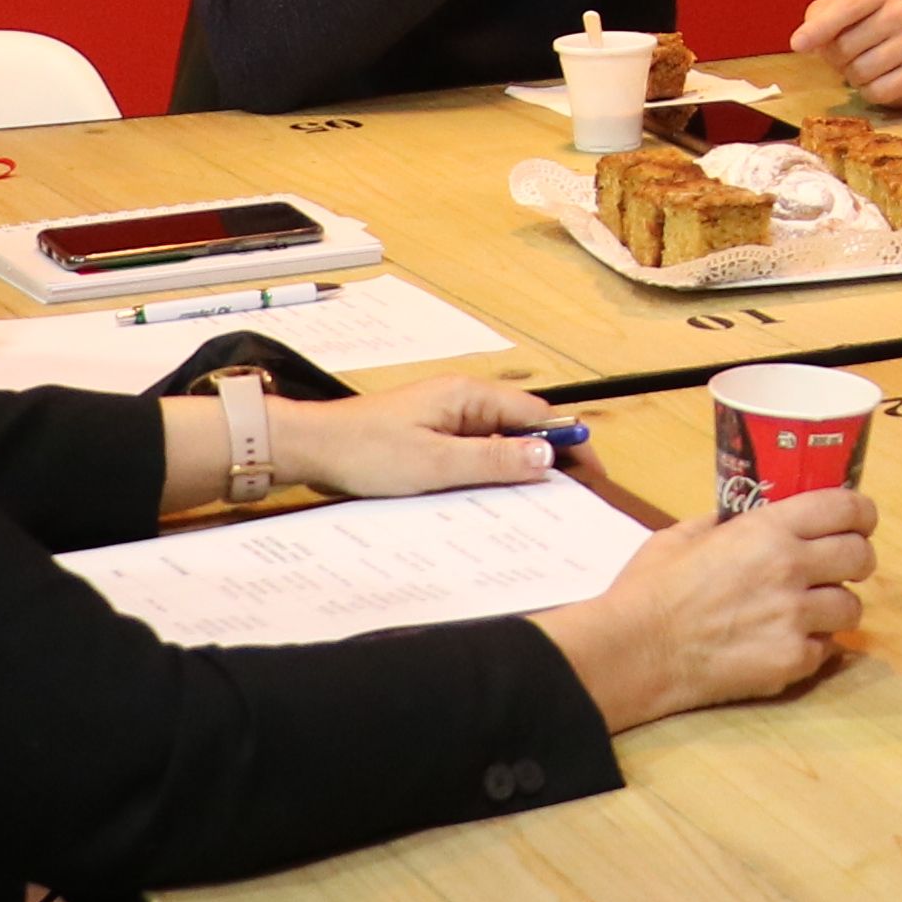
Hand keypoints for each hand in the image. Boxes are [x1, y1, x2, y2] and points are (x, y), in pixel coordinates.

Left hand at [281, 371, 568, 501]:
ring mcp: (448, 418)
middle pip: (523, 427)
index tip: (588, 474)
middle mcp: (464, 400)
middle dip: (546, 459)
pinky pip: (475, 452)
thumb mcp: (436, 463)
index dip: (567, 444)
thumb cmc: (367, 451)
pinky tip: (489, 499)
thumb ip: (494, 460)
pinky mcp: (433, 436)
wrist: (313, 449)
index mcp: (469, 395)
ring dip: (515, 469)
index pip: (538, 415)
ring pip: (500, 442)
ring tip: (532, 505)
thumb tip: (547, 456)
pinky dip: (489, 473)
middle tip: (565, 498)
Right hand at [534, 491, 874, 730]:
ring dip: (834, 608)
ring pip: (851, 608)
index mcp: (768, 529)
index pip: (846, 509)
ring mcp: (795, 619)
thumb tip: (743, 518)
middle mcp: (791, 569)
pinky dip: (811, 648)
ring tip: (807, 613)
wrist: (635, 651)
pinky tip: (783, 644)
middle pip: (862, 556)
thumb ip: (725, 522)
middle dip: (855, 560)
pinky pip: (825, 650)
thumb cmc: (650, 589)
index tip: (860, 521)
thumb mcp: (684, 534)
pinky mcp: (791, 661)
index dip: (861, 514)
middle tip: (838, 568)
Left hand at [794, 0, 901, 103]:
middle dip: (835, 57)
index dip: (819, 28)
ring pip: (861, 71)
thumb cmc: (865, 25)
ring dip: (852, 75)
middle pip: (846, 46)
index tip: (797, 44)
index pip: (846, 8)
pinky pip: (878, 91)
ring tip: (861, 64)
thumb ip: (818, 17)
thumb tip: (803, 41)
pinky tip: (876, 78)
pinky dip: (868, 91)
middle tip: (843, 55)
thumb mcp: (840, 11)